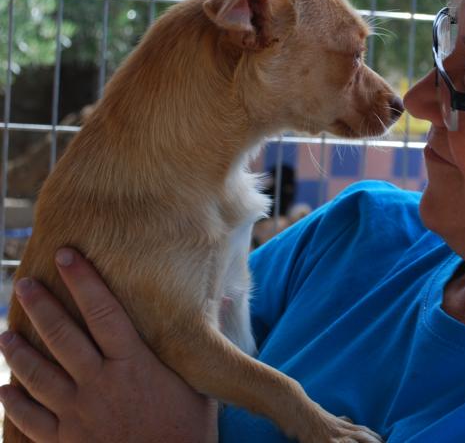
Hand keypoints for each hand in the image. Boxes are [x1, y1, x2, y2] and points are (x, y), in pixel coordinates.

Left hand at [0, 248, 216, 442]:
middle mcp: (101, 384)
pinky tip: (3, 388)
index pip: (104, 311)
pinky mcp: (64, 442)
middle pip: (63, 337)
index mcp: (134, 364)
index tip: (66, 255)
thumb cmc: (188, 432)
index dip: (84, 281)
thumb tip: (228, 299)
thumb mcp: (202, 385)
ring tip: (6, 334)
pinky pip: (29, 419)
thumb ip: (206, 343)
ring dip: (18, 352)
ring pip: (37, 375)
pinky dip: (13, 403)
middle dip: (42, 306)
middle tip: (25, 282)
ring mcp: (78, 414)